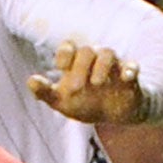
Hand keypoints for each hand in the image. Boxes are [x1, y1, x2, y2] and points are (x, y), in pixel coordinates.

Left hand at [26, 41, 145, 124]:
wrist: (113, 115)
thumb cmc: (84, 103)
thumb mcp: (61, 101)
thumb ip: (45, 92)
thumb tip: (30, 80)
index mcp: (76, 64)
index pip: (69, 47)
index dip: (65, 53)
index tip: (60, 67)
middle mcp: (94, 61)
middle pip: (87, 50)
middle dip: (80, 66)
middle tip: (76, 87)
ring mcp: (113, 67)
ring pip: (108, 53)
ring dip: (102, 66)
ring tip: (96, 83)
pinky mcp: (130, 76)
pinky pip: (132, 67)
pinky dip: (130, 70)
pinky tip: (126, 78)